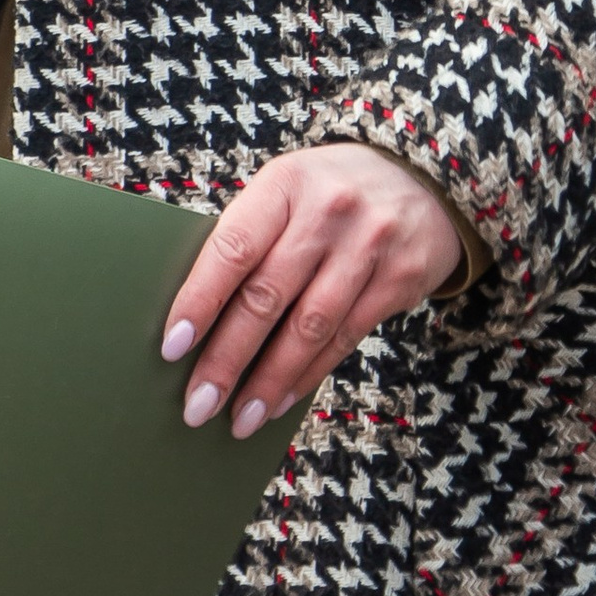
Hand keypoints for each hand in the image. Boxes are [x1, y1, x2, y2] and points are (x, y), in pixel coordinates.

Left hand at [160, 142, 461, 441]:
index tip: (172, 346)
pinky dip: (307, 376)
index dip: (200, 300)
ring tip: (238, 418)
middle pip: (266, 297)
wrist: (423, 178)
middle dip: (227, 359)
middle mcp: (327, 211)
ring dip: (268, 381)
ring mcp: (368, 245)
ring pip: (307, 328)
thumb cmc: (331, 190)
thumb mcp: (289, 188)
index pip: (232, 248)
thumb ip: (252, 237)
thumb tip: (199, 315)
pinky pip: (344, 339)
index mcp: (285, 183)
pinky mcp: (398, 279)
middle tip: (198, 403)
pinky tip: (279, 400)